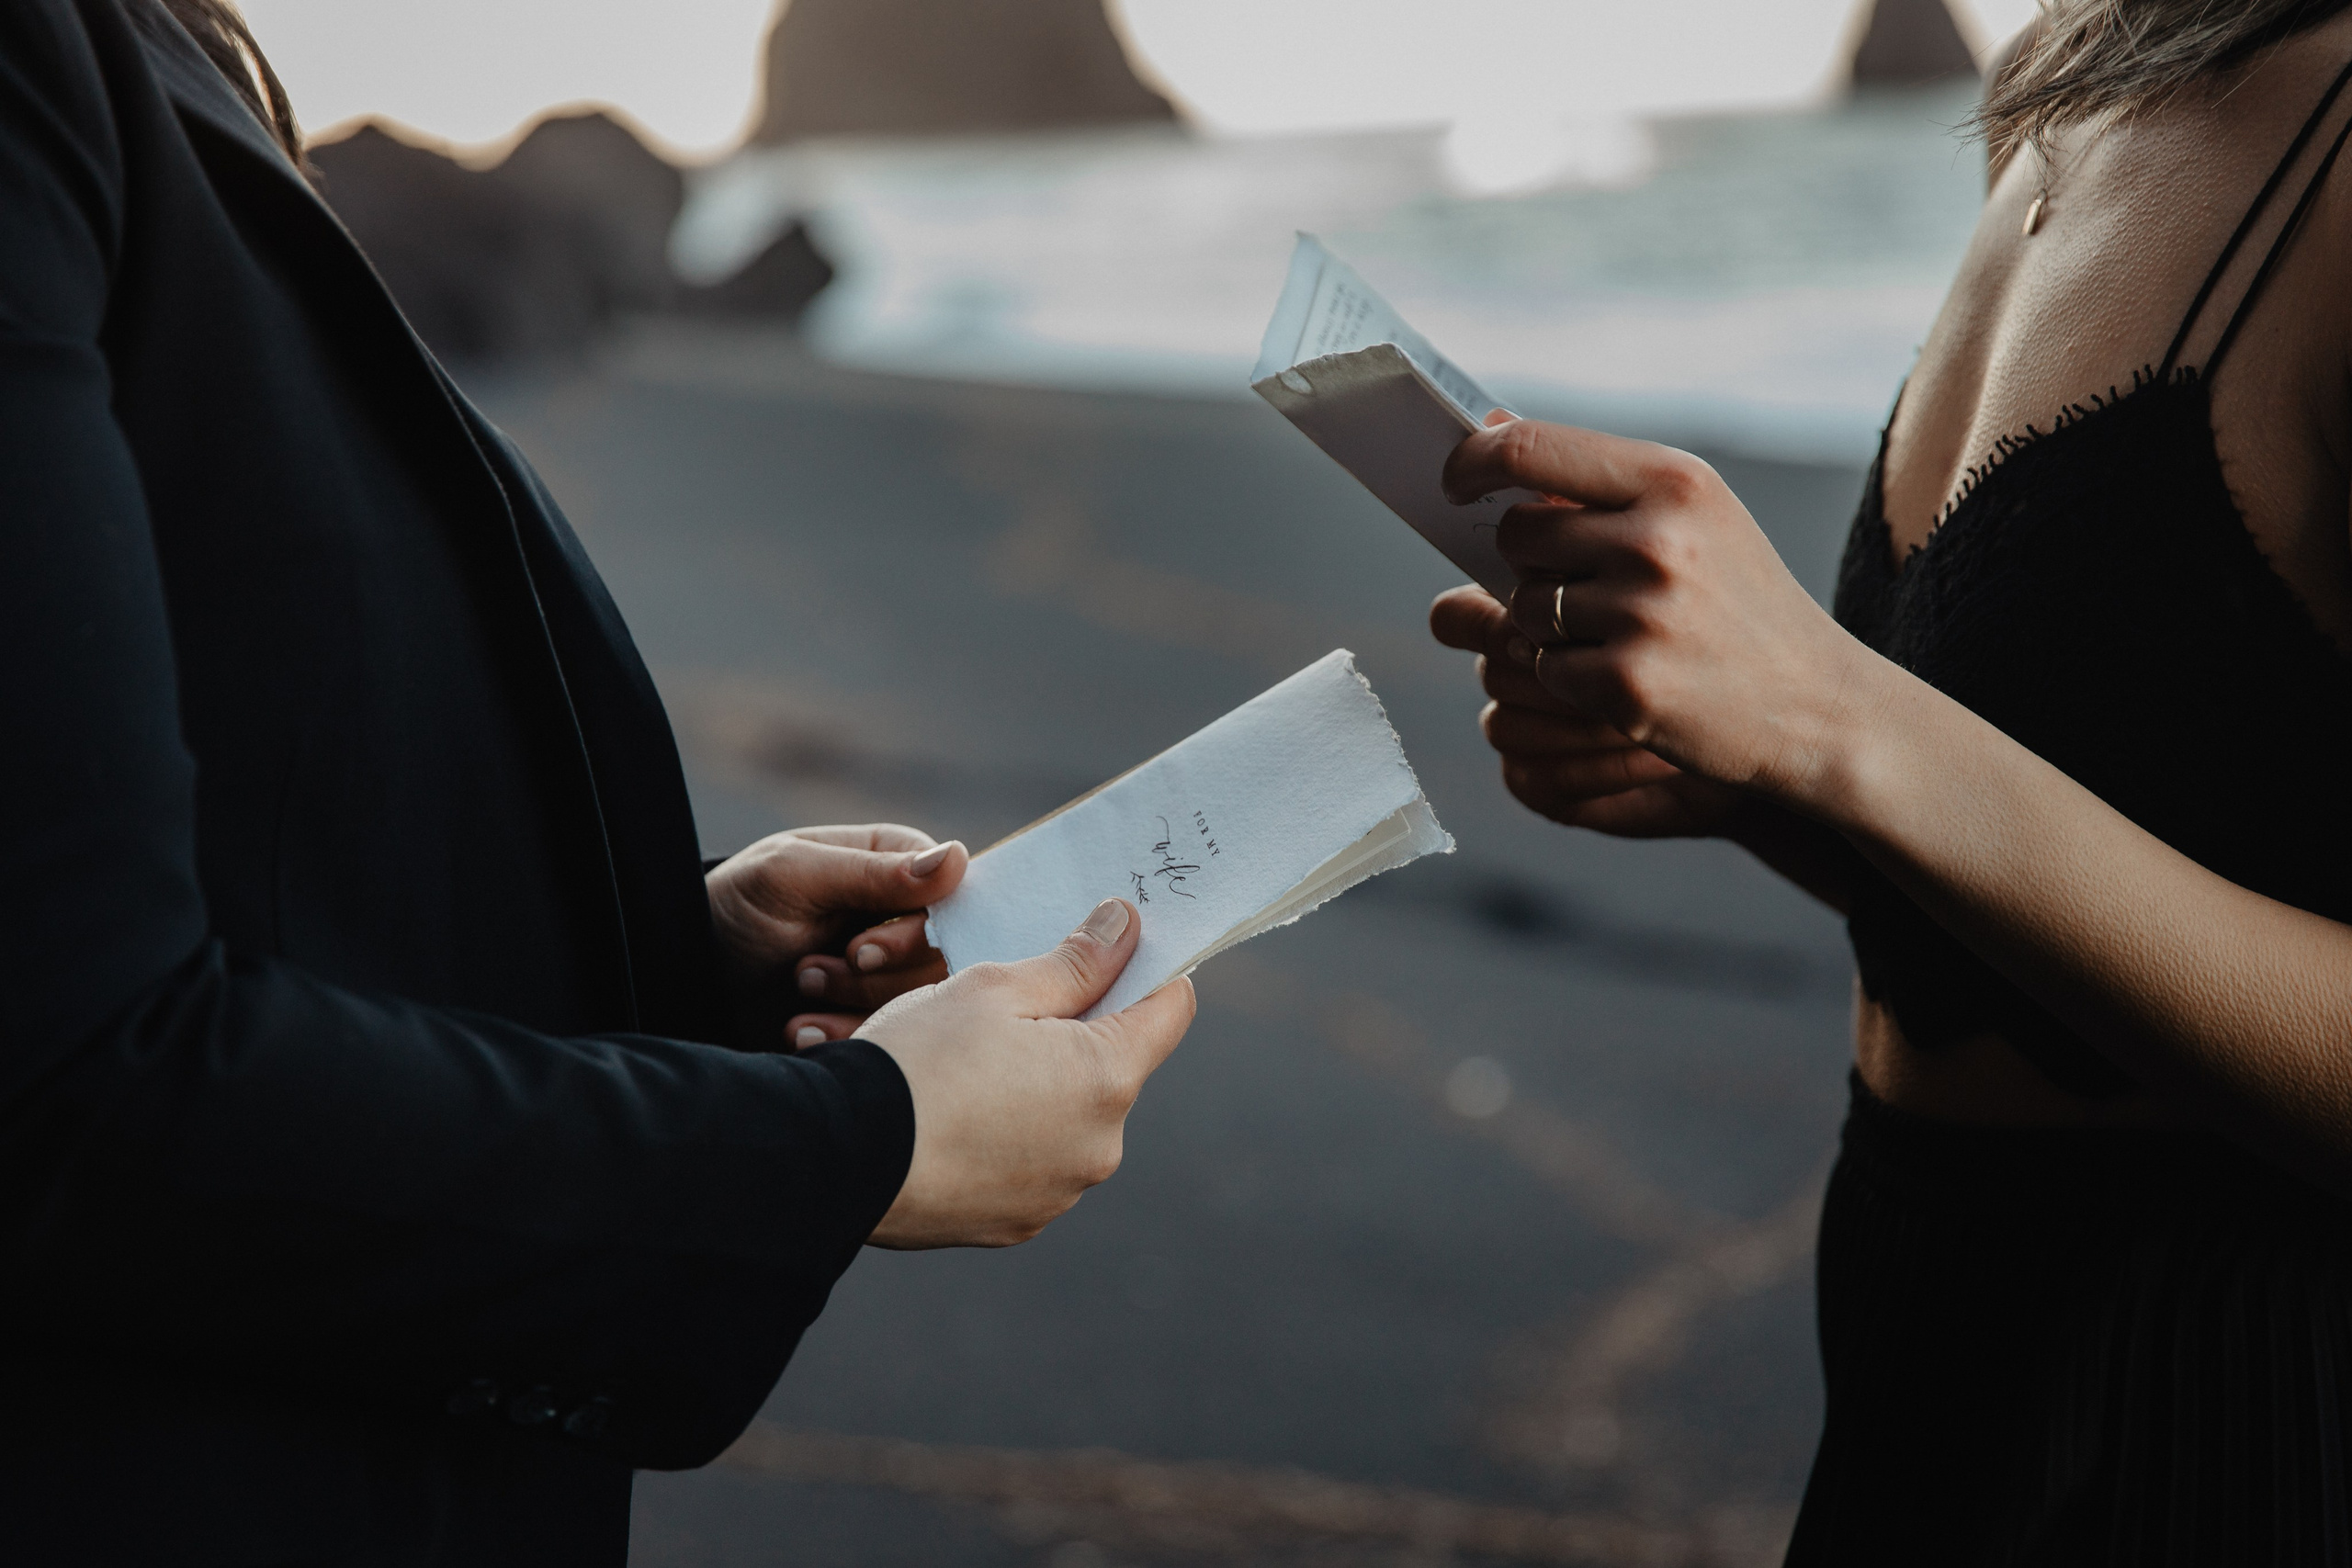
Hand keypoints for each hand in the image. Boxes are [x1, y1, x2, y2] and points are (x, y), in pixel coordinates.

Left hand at [705, 825, 969, 1047]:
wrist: (694, 971)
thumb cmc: (740, 904)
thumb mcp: (794, 877)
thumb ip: (873, 872)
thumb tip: (958, 859)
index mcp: (898, 861)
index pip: (951, 898)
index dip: (915, 932)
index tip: (861, 950)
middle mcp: (905, 913)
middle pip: (941, 957)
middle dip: (874, 975)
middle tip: (810, 972)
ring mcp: (894, 966)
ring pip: (921, 1001)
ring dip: (855, 1004)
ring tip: (800, 988)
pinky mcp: (876, 1011)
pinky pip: (893, 1034)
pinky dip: (846, 1037)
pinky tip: (802, 1030)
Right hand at [859, 898, 1194, 1247]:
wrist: (834, 1158)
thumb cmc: (916, 1061)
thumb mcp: (993, 988)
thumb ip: (1073, 960)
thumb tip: (1127, 927)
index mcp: (1107, 1077)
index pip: (1171, 1009)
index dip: (1148, 970)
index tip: (1114, 949)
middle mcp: (1102, 1145)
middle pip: (1114, 1065)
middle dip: (1075, 1032)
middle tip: (1006, 1010)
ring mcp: (1060, 1193)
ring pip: (1069, 1116)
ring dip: (1038, 1088)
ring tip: (965, 1069)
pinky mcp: (1018, 1223)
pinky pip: (1032, 1164)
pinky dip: (1007, 1138)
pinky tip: (953, 1119)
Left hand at [1442, 418, 1881, 805]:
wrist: (1818, 707)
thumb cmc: (1740, 603)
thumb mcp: (1696, 517)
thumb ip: (1598, 479)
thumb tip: (1493, 427)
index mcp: (1673, 481)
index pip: (1530, 450)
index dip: (1472, 463)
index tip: (1454, 480)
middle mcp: (1656, 541)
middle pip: (1516, 536)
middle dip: (1529, 563)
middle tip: (1584, 586)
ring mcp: (1641, 615)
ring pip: (1524, 609)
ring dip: (1552, 628)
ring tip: (1624, 635)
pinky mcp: (1625, 685)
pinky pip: (1544, 670)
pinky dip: (1569, 679)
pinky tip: (1627, 677)